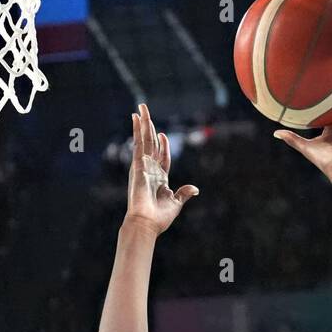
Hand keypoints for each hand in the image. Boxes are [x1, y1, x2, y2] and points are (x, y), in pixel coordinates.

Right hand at [126, 103, 198, 233]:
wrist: (147, 222)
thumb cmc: (159, 217)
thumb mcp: (176, 203)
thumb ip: (183, 194)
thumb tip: (195, 189)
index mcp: (159, 178)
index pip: (162, 157)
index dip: (163, 145)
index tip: (162, 134)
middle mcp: (149, 170)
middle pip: (150, 144)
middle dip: (148, 128)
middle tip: (145, 112)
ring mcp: (142, 166)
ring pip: (144, 140)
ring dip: (143, 124)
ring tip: (141, 108)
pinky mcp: (137, 165)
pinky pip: (139, 144)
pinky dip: (138, 131)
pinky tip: (137, 119)